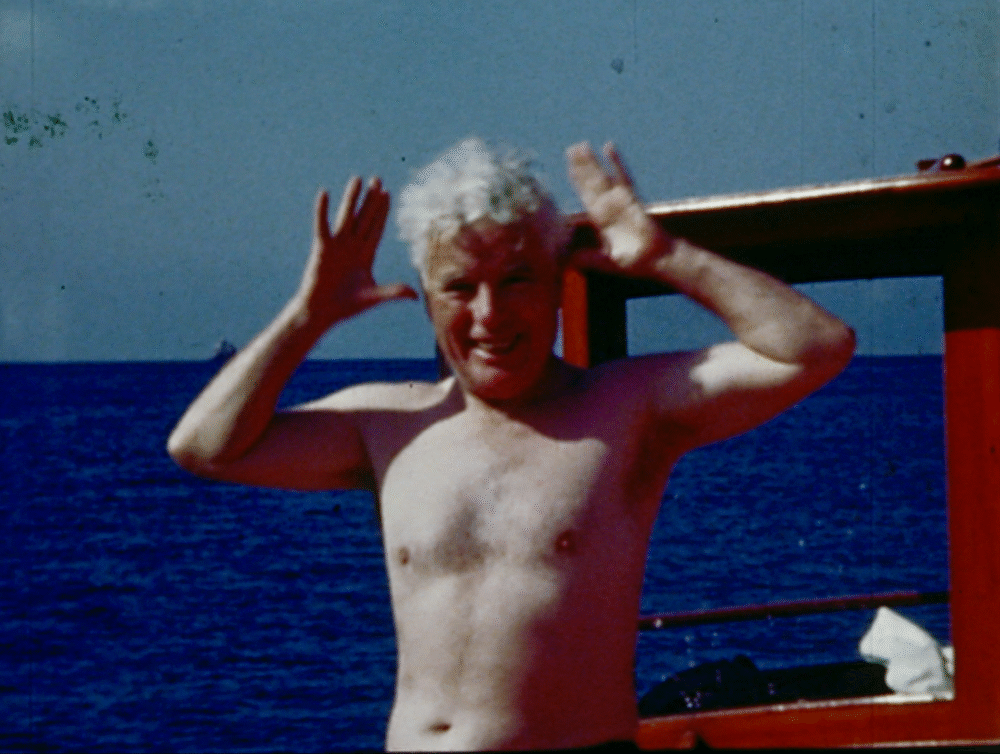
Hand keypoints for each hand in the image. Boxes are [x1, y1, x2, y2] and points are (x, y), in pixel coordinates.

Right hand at [298, 177, 417, 327]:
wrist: (322, 312)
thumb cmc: (346, 306)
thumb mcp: (373, 297)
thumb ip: (393, 292)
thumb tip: (414, 295)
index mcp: (366, 255)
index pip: (376, 228)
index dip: (382, 211)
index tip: (387, 193)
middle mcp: (353, 246)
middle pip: (365, 217)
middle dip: (372, 199)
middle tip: (377, 179)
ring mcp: (337, 245)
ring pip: (347, 216)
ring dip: (352, 198)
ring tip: (357, 179)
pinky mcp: (322, 248)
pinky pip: (322, 225)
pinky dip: (322, 210)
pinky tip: (324, 193)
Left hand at [566, 141, 669, 275]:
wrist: (657, 260)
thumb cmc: (634, 262)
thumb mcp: (607, 262)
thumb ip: (590, 259)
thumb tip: (570, 261)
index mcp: (601, 219)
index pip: (586, 196)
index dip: (578, 182)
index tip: (569, 167)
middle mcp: (609, 207)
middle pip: (591, 182)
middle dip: (582, 166)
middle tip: (571, 148)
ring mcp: (620, 200)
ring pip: (601, 177)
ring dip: (591, 162)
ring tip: (581, 145)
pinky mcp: (631, 199)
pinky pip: (622, 178)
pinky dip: (615, 163)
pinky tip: (608, 148)